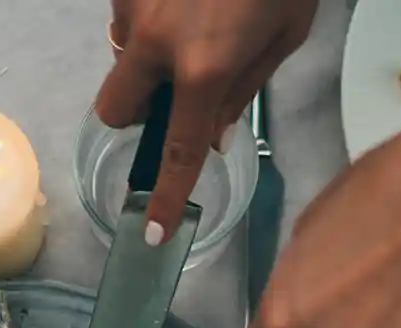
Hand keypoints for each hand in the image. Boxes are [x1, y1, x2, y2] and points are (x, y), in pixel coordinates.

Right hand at [96, 0, 316, 237]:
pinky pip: (125, 21)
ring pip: (119, 61)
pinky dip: (148, 25)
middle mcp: (154, 42)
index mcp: (204, 66)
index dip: (166, 196)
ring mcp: (132, 6)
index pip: (179, 150)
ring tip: (189, 29)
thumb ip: (246, 89)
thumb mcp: (285, 33)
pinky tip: (182, 2)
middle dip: (137, 116)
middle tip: (173, 97)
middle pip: (115, 110)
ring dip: (144, 62)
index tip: (153, 230)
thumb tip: (216, 137)